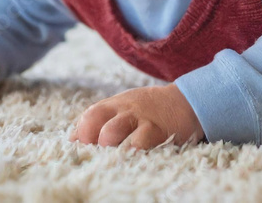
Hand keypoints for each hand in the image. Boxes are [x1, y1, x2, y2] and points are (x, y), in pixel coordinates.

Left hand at [72, 84, 203, 149]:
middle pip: (94, 120)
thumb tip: (73, 138)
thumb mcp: (125, 107)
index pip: (88, 115)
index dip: (80, 133)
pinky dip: (130, 153)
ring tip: (112, 157)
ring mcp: (140, 119)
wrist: (188, 102)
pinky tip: (131, 160)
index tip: (82, 149)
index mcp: (115, 104)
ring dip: (107, 146)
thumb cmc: (152, 109)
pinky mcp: (156, 131)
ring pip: (111, 131)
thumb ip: (101, 119)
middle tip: (97, 155)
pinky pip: (138, 143)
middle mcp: (124, 109)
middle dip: (90, 140)